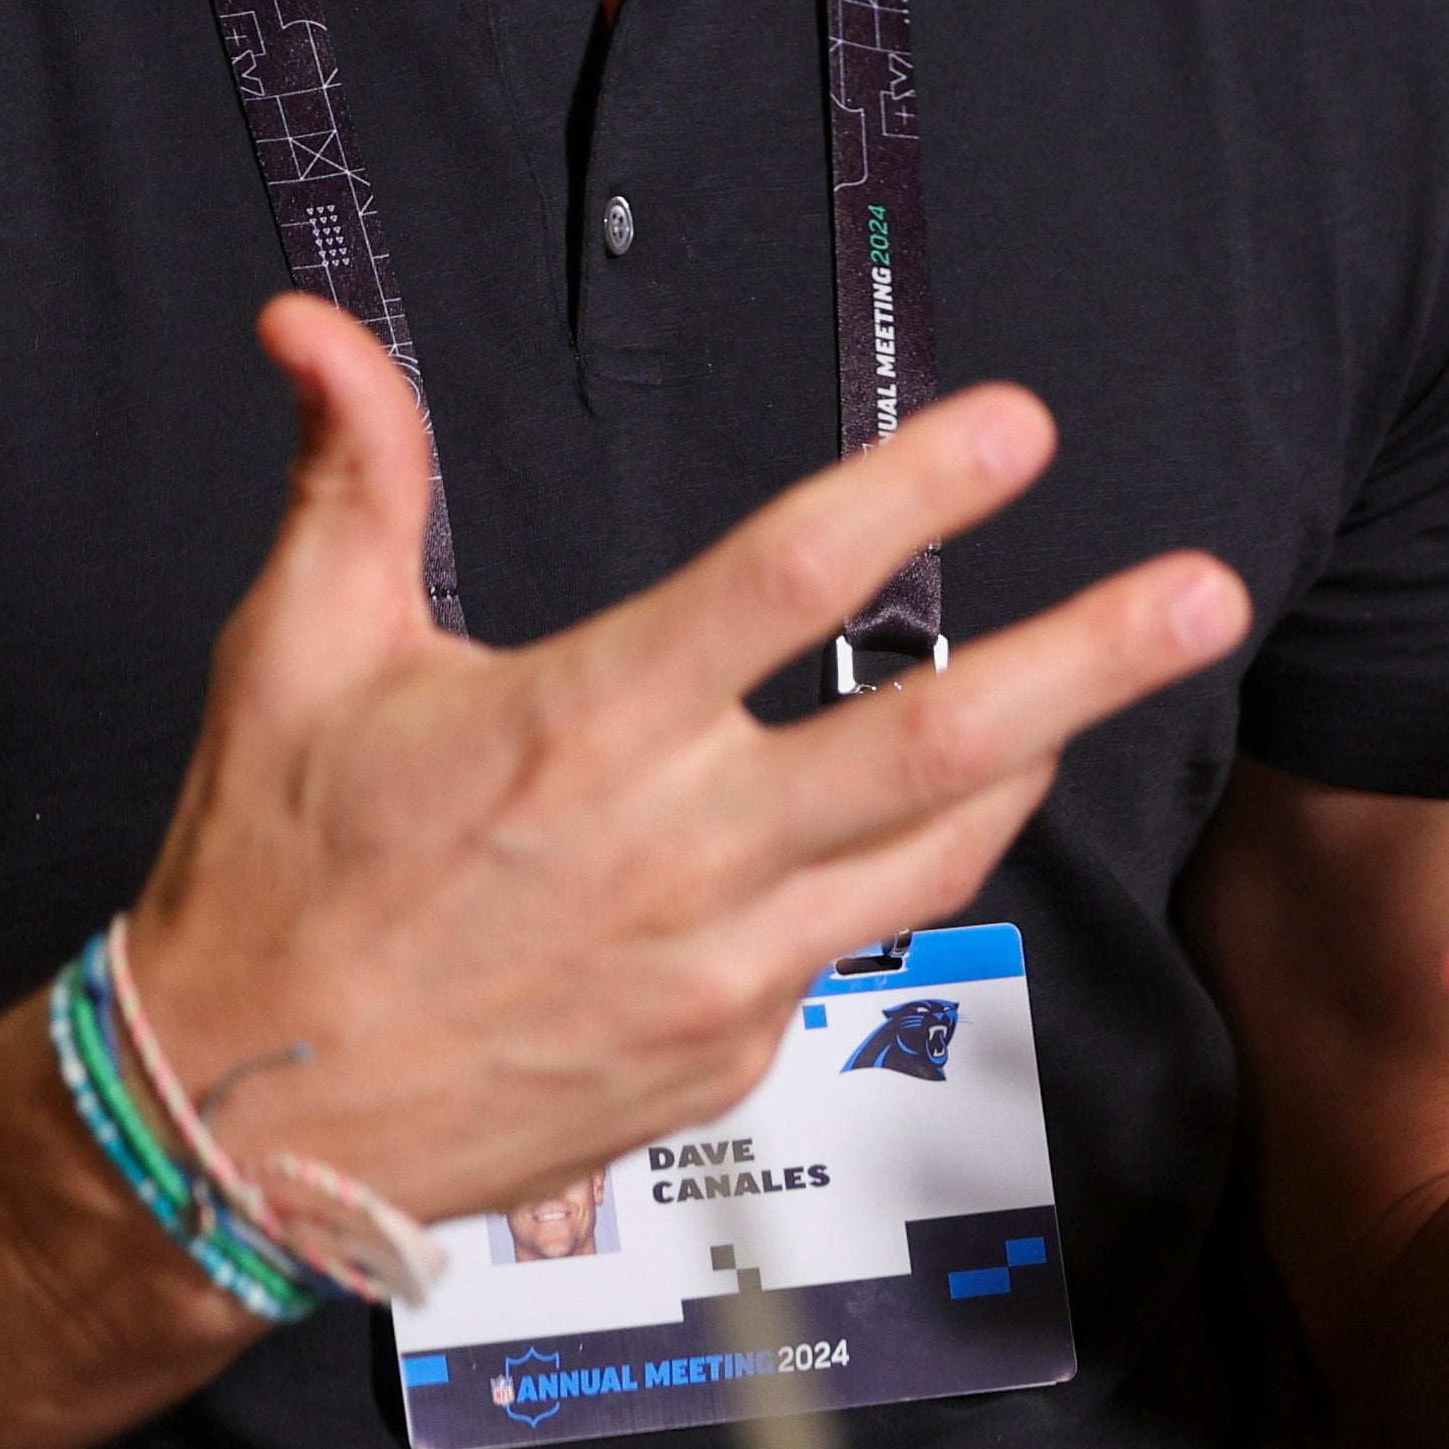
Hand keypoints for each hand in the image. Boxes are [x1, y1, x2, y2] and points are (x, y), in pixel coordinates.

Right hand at [123, 297, 1248, 1230]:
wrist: (243, 1125)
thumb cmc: (271, 879)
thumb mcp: (296, 653)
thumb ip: (350, 475)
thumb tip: (314, 324)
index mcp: (578, 729)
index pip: (783, 582)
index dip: (914, 493)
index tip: (1018, 427)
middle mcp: (673, 854)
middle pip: (934, 743)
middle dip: (1092, 658)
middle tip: (1204, 593)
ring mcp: (716, 970)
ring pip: (930, 855)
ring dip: (1033, 762)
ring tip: (1100, 690)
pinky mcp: (727, 1056)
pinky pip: (848, 940)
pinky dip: (896, 867)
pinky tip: (911, 818)